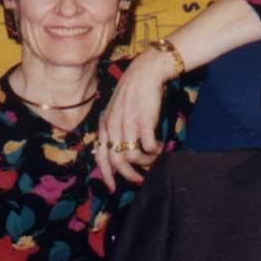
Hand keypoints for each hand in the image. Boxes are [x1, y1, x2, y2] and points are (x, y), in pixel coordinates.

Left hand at [96, 49, 172, 190]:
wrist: (145, 72)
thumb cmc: (133, 93)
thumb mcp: (115, 111)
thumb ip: (113, 129)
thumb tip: (118, 150)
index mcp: (104, 125)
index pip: (100, 156)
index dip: (106, 175)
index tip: (113, 187)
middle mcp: (112, 127)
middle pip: (116, 161)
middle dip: (128, 175)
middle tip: (139, 179)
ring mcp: (127, 125)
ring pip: (132, 157)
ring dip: (145, 162)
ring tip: (153, 158)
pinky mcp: (143, 122)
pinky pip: (148, 147)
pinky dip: (155, 151)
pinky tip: (160, 147)